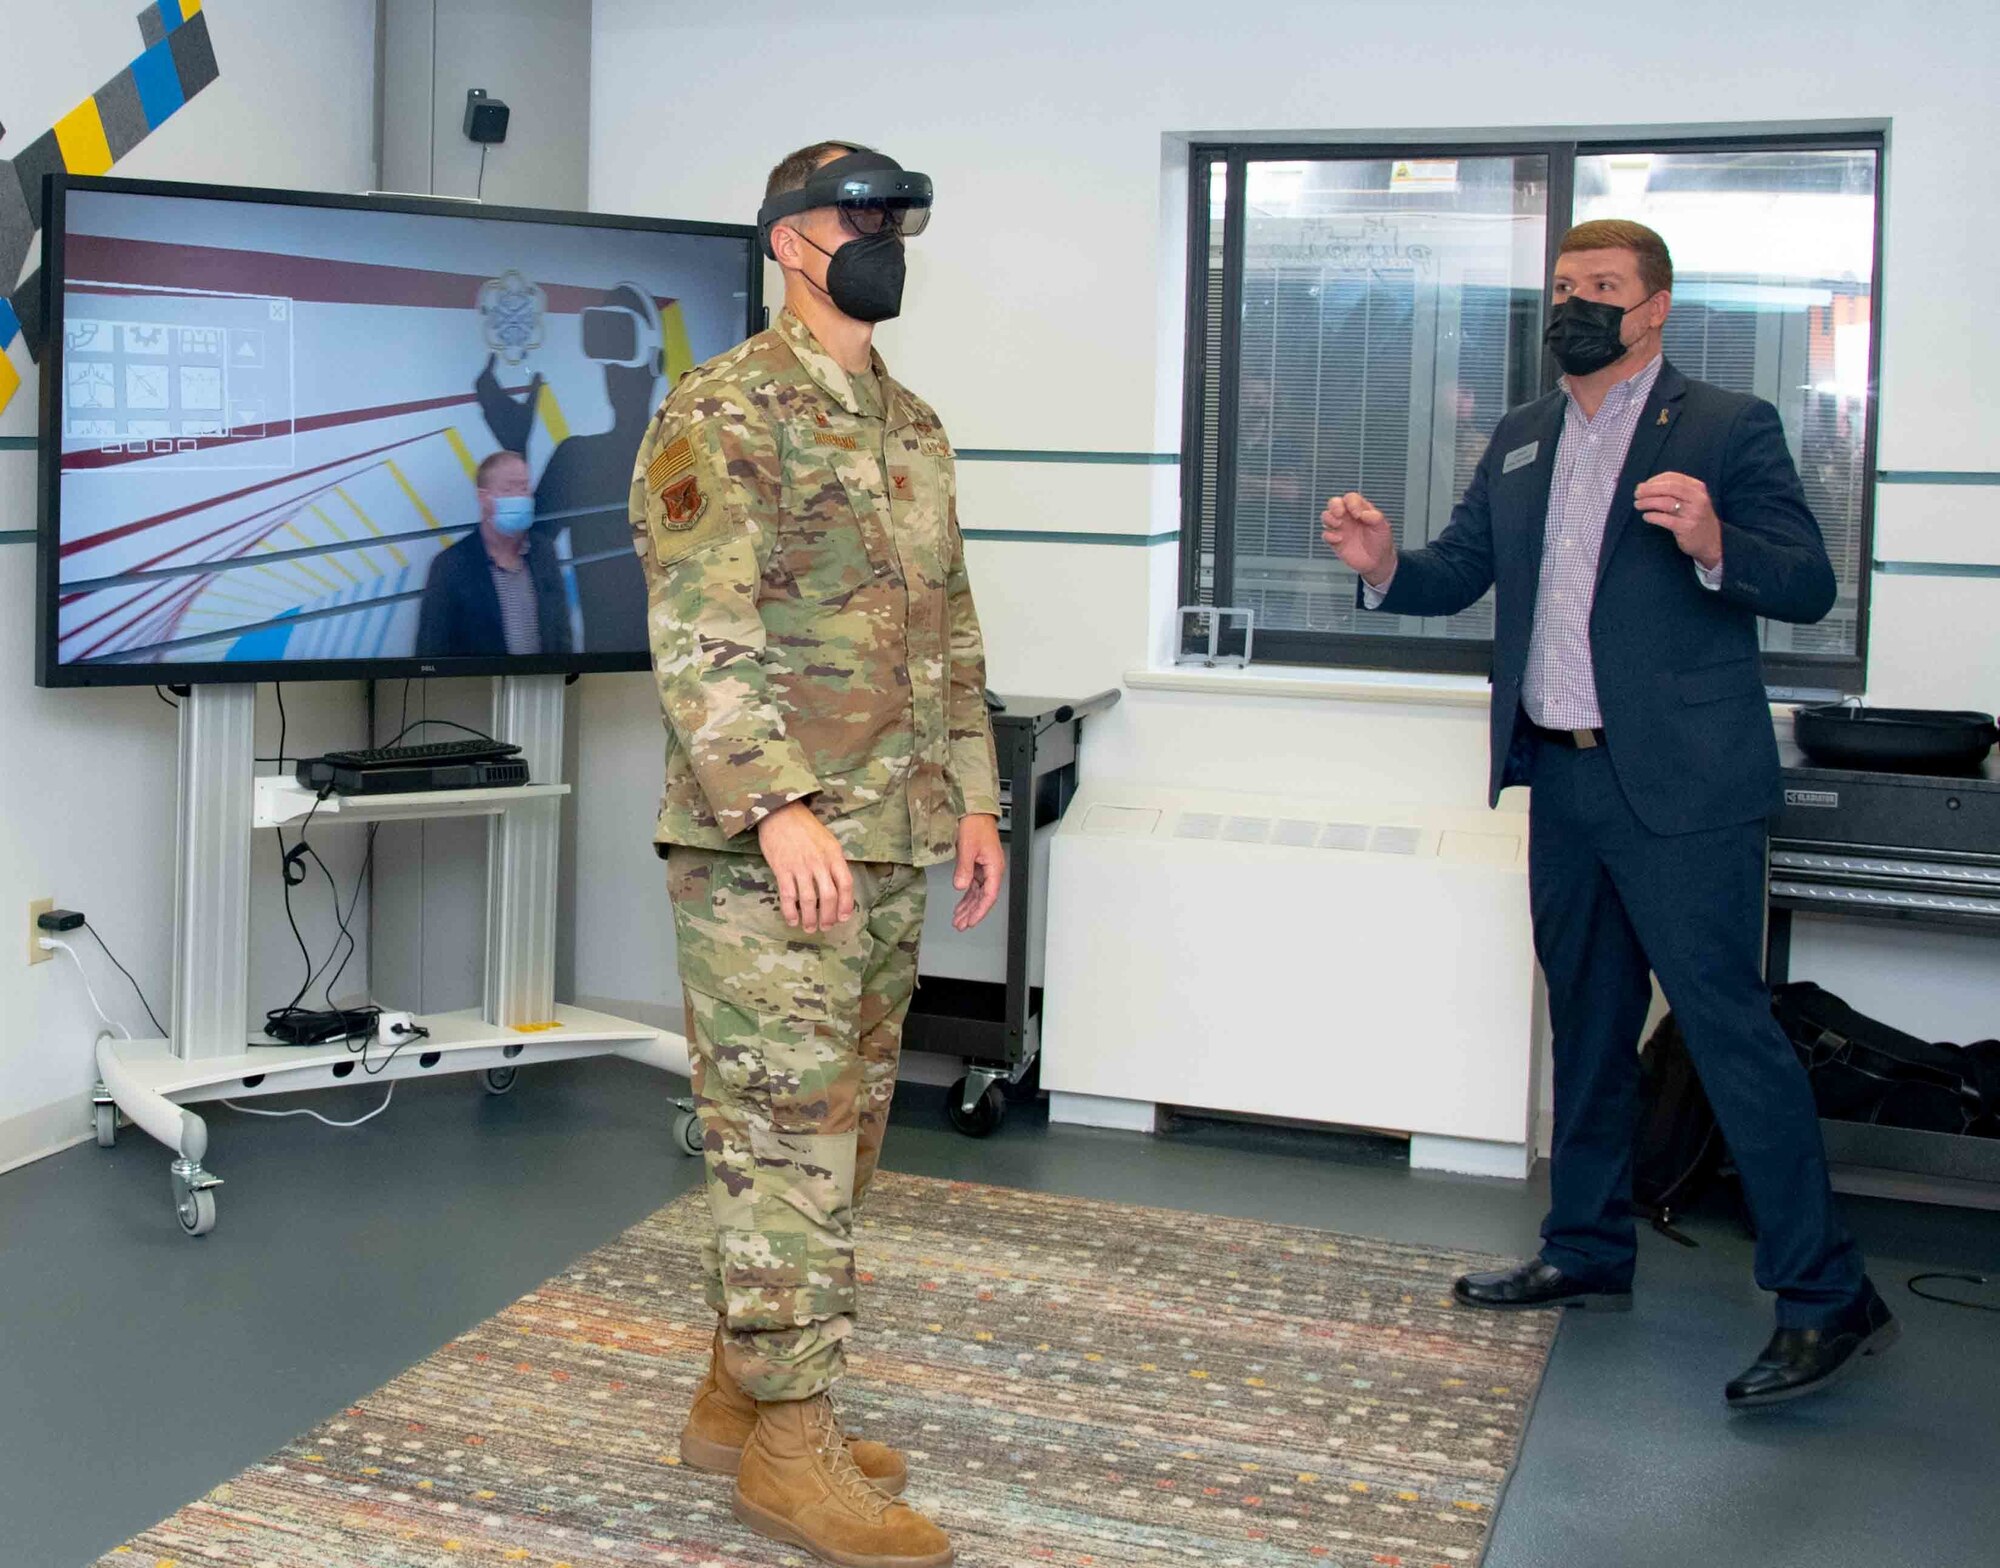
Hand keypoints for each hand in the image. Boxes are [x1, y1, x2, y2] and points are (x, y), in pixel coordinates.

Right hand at [755, 801, 853, 932]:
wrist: (780, 812)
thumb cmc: (805, 827)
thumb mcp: (828, 840)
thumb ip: (834, 861)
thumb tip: (839, 886)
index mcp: (834, 854)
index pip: (846, 884)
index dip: (846, 904)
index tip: (843, 918)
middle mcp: (819, 862)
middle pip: (829, 896)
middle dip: (828, 916)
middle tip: (825, 927)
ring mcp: (800, 866)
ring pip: (809, 899)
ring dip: (810, 918)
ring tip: (809, 927)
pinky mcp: (782, 868)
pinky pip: (788, 895)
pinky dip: (790, 911)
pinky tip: (792, 920)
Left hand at [952, 814, 1004, 931]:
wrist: (974, 811)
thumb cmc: (975, 824)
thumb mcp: (968, 847)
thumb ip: (964, 869)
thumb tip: (960, 887)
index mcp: (995, 867)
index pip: (989, 895)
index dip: (980, 911)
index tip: (971, 921)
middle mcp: (992, 870)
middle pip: (983, 898)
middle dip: (972, 913)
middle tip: (960, 925)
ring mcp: (985, 869)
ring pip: (977, 894)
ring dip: (968, 907)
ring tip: (958, 920)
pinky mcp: (977, 865)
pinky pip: (973, 886)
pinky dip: (966, 897)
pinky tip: (960, 905)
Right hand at [1320, 492, 1397, 585]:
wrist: (1377, 561)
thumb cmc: (1381, 541)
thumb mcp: (1383, 528)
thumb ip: (1376, 518)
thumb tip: (1364, 513)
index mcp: (1360, 509)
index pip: (1351, 498)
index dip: (1352, 503)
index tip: (1358, 515)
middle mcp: (1348, 517)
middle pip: (1334, 503)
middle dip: (1334, 506)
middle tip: (1340, 514)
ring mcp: (1340, 528)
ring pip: (1326, 516)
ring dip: (1329, 519)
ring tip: (1339, 525)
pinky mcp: (1335, 541)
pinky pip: (1326, 534)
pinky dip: (1329, 535)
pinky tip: (1340, 540)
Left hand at [1635, 472, 1722, 570]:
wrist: (1713, 542)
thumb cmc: (1696, 518)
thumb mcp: (1693, 500)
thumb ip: (1676, 491)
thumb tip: (1646, 486)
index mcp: (1698, 488)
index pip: (1673, 478)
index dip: (1655, 480)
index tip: (1644, 485)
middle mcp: (1697, 498)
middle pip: (1669, 488)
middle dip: (1649, 489)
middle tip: (1636, 494)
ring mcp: (1693, 513)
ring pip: (1665, 502)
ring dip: (1647, 502)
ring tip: (1637, 504)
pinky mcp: (1686, 528)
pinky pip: (1665, 519)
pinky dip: (1652, 516)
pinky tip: (1646, 516)